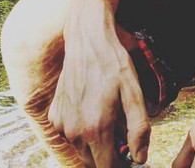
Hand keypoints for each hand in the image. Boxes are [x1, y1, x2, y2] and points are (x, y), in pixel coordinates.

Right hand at [48, 0, 149, 167]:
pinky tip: (90, 106)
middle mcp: (74, 130)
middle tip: (122, 130)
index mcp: (96, 128)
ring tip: (107, 114)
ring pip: (81, 148)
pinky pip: (69, 133)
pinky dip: (80, 128)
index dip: (121, 164)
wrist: (88, 38)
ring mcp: (61, 123)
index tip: (129, 153)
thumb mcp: (134, 91)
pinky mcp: (54, 113)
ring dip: (95, 141)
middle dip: (109, 153)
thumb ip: (139, 128)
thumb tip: (140, 157)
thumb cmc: (113, 62)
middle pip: (93, 162)